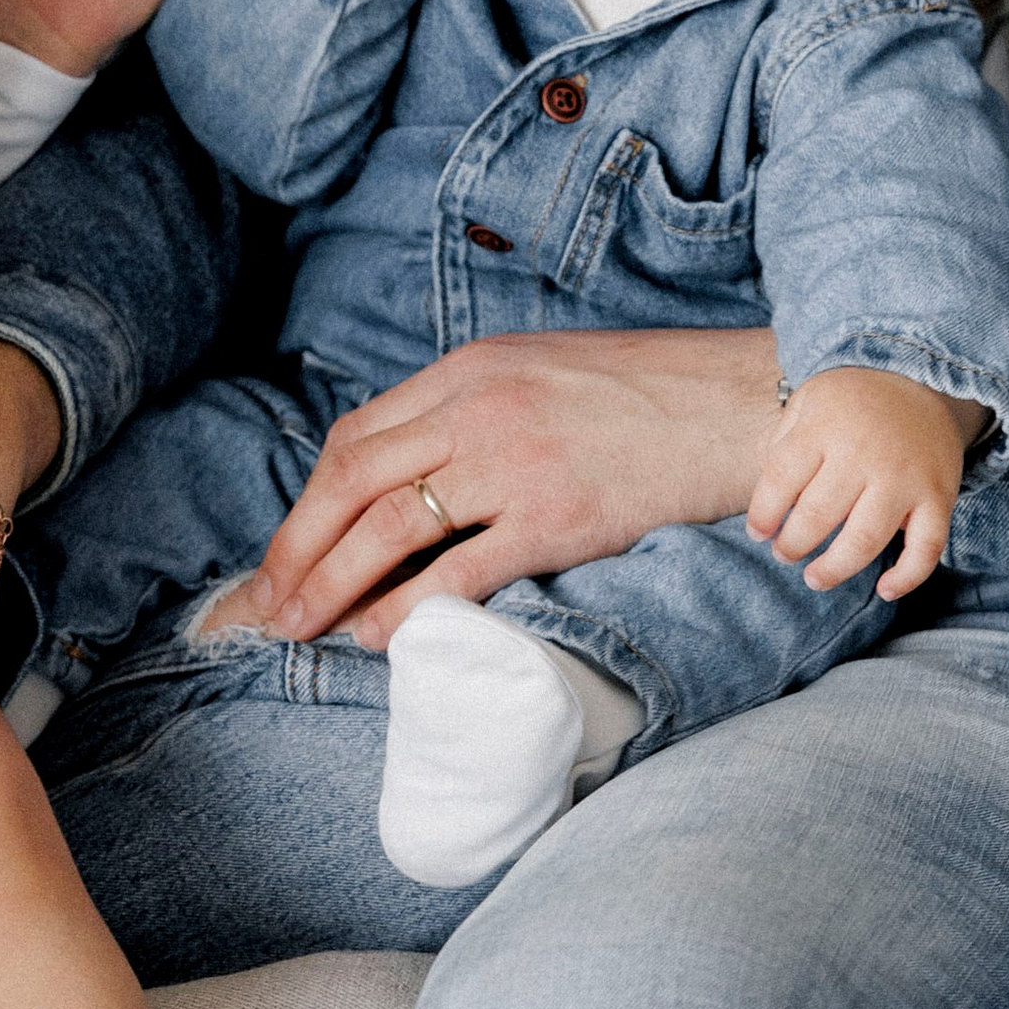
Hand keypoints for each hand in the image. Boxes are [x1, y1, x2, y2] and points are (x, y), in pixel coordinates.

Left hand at [249, 327, 785, 647]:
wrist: (740, 406)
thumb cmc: (647, 396)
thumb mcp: (541, 372)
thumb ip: (473, 408)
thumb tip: (411, 470)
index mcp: (469, 369)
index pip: (355, 436)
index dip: (309, 500)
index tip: (291, 547)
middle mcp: (478, 407)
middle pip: (352, 481)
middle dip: (297, 549)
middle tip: (268, 603)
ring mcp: (516, 462)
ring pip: (390, 526)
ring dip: (332, 584)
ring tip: (301, 628)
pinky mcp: (558, 516)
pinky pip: (460, 572)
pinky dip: (408, 610)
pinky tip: (379, 639)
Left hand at [746, 367, 981, 598]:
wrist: (924, 379)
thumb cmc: (853, 401)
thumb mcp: (808, 402)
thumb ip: (784, 444)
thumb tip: (767, 504)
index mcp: (824, 427)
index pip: (781, 480)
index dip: (763, 514)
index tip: (758, 532)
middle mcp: (864, 454)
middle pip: (818, 516)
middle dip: (792, 545)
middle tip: (784, 553)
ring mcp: (904, 478)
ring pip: (865, 540)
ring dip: (834, 569)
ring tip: (814, 577)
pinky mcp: (938, 497)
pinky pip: (926, 548)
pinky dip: (907, 576)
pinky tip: (884, 590)